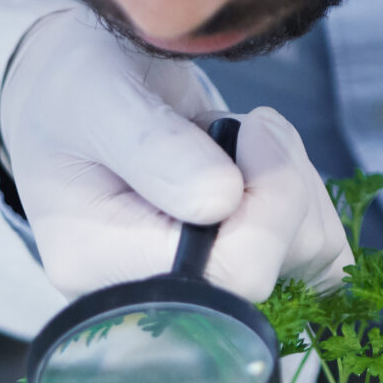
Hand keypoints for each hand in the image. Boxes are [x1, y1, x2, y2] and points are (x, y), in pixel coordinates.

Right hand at [0, 10, 352, 301]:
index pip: (230, 272)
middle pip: (276, 269)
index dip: (268, 203)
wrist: (70, 95)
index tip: (252, 128)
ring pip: (306, 261)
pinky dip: (303, 203)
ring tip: (246, 138)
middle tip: (251, 126)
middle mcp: (145, 295)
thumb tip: (221, 201)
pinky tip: (262, 168)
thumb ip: (151, 145)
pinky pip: (312, 259)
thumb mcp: (98, 94)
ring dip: (295, 186)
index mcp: (99, 263)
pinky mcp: (226, 275)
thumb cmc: (73, 87)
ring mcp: (190, 291)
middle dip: (283, 188)